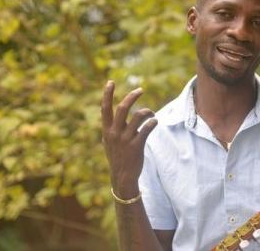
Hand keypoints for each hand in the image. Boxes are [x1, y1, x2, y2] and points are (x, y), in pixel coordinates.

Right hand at [101, 80, 157, 197]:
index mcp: (107, 130)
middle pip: (123, 108)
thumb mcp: (110, 142)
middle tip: (141, 90)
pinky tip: (154, 122)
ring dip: (147, 112)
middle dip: (132, 96)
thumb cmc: (118, 157)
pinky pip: (147, 128)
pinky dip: (152, 122)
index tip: (110, 82)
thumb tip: (118, 113)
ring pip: (138, 116)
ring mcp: (125, 139)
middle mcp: (115, 133)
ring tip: (152, 114)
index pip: (105, 109)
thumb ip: (112, 128)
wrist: (123, 177)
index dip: (107, 94)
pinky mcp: (137, 145)